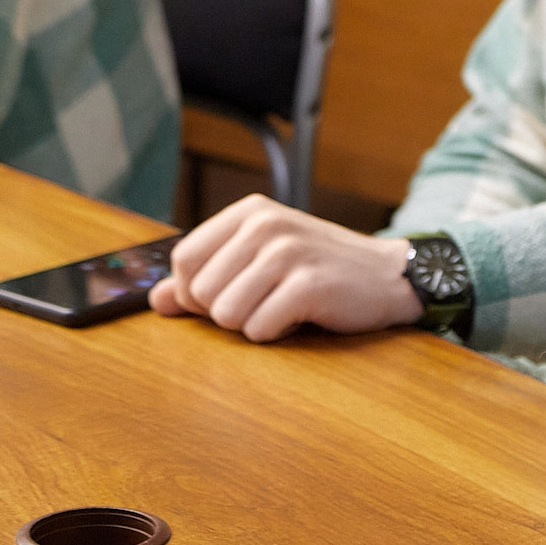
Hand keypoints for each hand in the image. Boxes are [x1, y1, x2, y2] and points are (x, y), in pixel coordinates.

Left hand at [148, 194, 422, 341]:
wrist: (389, 276)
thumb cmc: (320, 269)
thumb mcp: (261, 260)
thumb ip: (206, 276)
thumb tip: (156, 301)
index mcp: (250, 211)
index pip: (183, 261)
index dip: (195, 292)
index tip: (231, 293)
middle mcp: (266, 225)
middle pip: (199, 293)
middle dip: (227, 312)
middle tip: (268, 300)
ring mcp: (288, 252)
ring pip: (225, 316)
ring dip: (253, 324)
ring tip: (285, 306)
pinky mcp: (308, 285)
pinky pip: (259, 330)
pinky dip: (278, 333)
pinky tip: (303, 315)